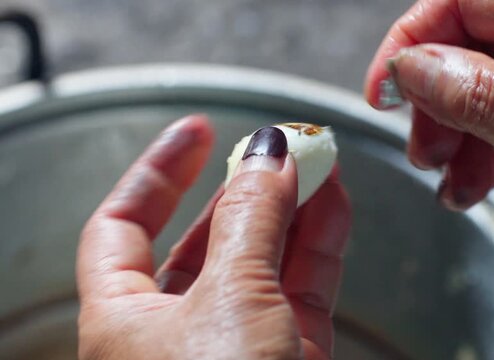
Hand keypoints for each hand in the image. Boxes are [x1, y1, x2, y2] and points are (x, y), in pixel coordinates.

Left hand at [76, 116, 350, 358]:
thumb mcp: (230, 298)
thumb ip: (251, 220)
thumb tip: (269, 153)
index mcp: (124, 318)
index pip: (122, 226)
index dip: (158, 172)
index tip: (198, 131)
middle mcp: (177, 329)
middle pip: (207, 237)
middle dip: (244, 186)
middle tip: (277, 144)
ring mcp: (237, 341)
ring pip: (262, 259)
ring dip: (292, 207)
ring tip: (317, 159)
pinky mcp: (289, 353)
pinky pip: (301, 285)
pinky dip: (319, 243)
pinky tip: (333, 201)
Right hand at [365, 0, 493, 235]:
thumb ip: (481, 98)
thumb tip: (414, 69)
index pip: (462, 0)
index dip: (411, 47)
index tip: (384, 94)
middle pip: (479, 37)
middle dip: (440, 100)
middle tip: (423, 152)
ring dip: (469, 129)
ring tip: (456, 183)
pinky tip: (489, 176)